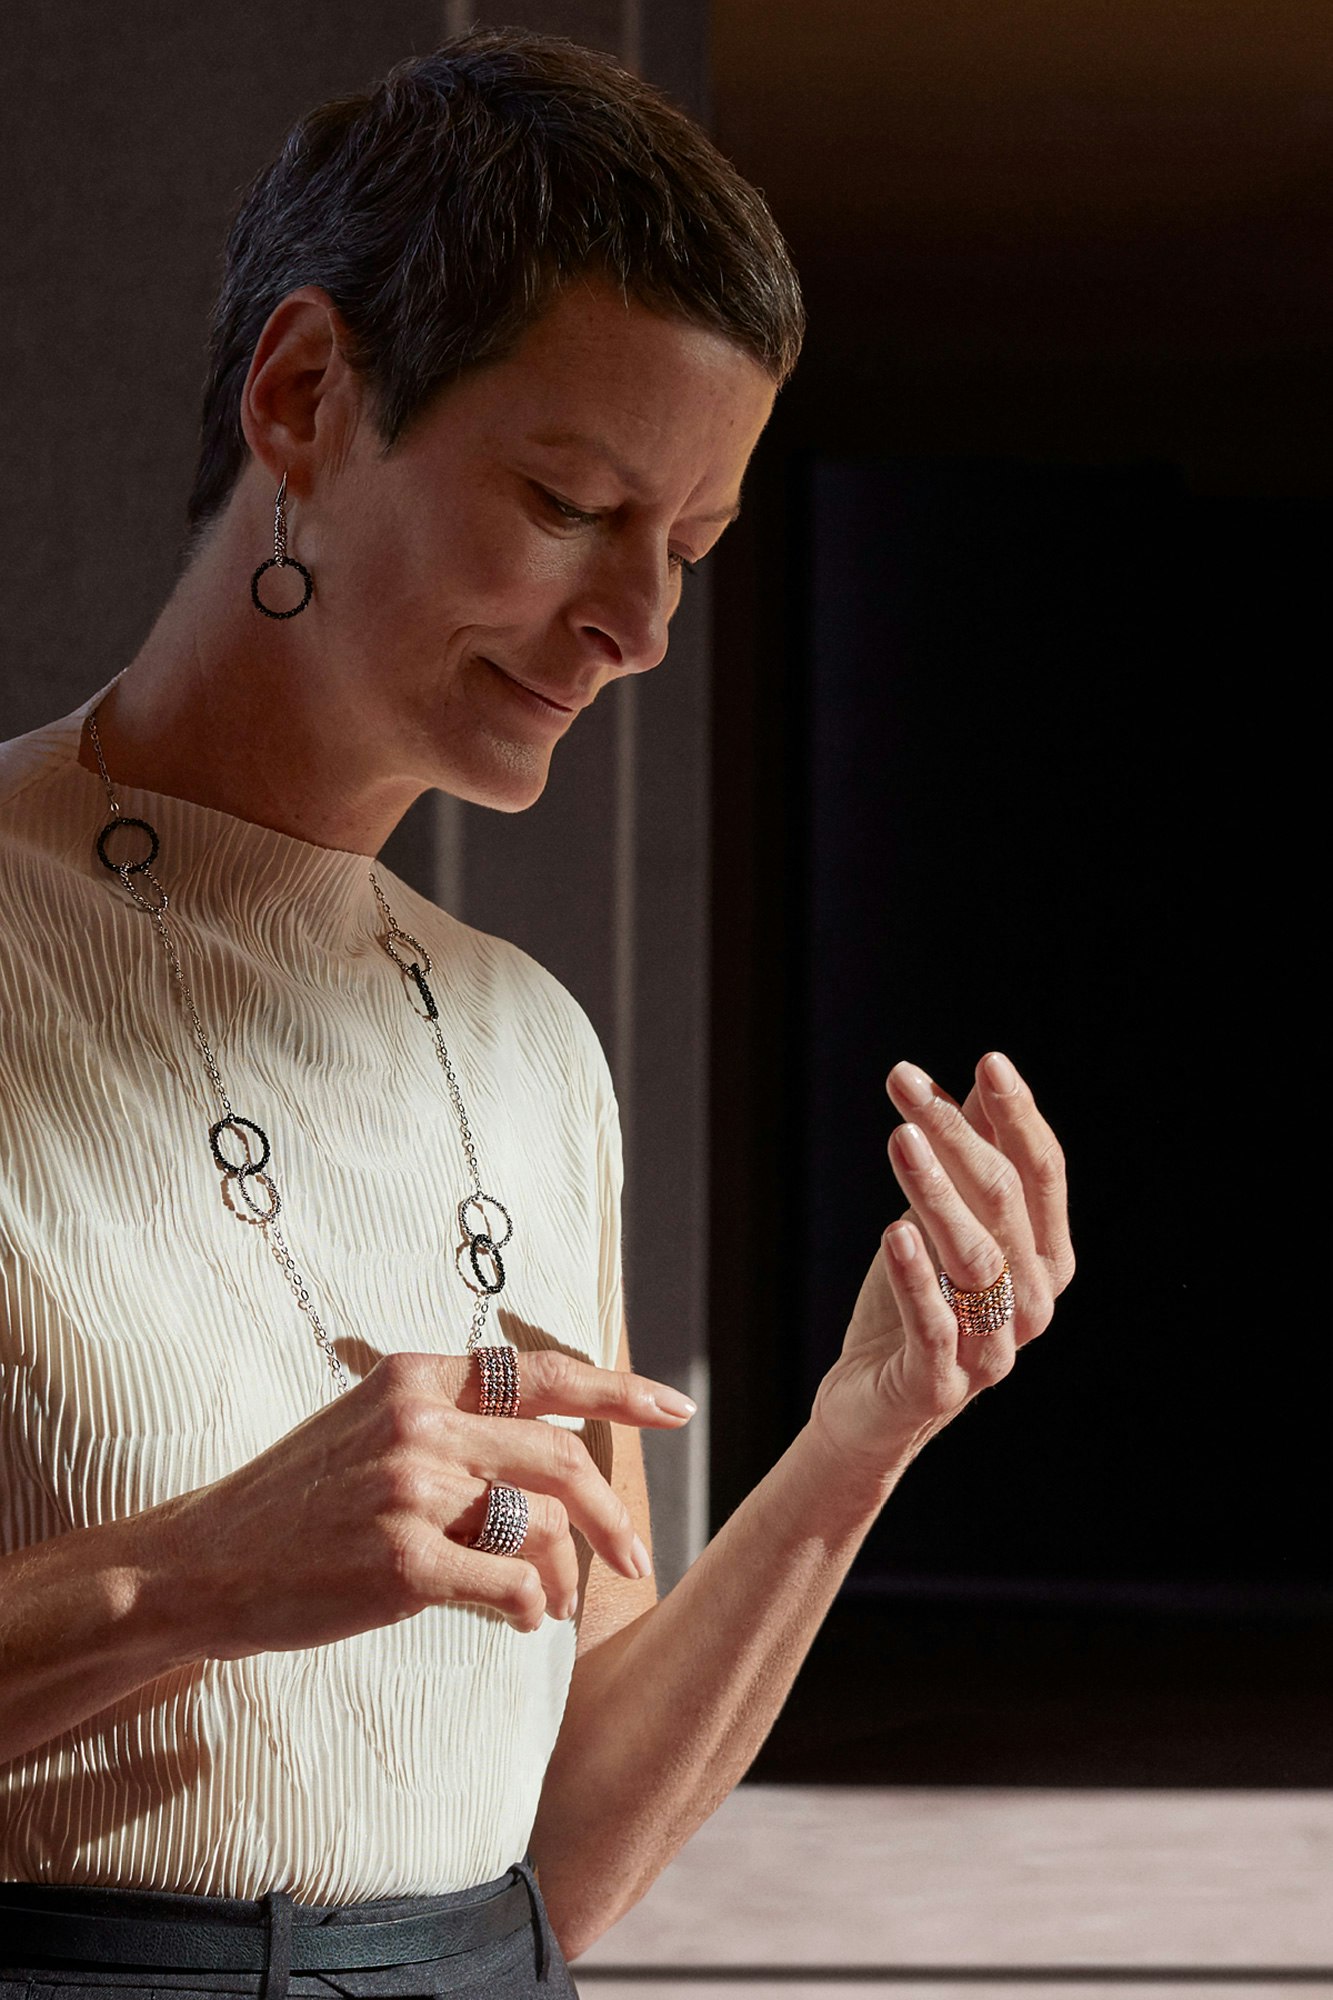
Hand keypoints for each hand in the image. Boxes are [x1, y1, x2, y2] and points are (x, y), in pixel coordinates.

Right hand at [137, 1349, 694, 1658]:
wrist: (206, 1563)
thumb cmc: (298, 1501)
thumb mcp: (368, 1426)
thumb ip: (451, 1422)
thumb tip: (553, 1454)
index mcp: (417, 1378)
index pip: (542, 1373)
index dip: (620, 1389)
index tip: (676, 1408)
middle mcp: (420, 1424)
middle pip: (559, 1459)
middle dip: (612, 1514)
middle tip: (636, 1555)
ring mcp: (410, 1491)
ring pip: (538, 1527)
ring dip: (560, 1576)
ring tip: (547, 1603)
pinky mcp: (402, 1562)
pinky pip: (507, 1583)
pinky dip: (527, 1607)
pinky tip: (518, 1619)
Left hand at [809, 1051, 1073, 1486]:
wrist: (870, 1406)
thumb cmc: (914, 1304)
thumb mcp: (943, 1224)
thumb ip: (970, 1161)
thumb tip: (983, 1078)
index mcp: (1044, 1257)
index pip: (1043, 1174)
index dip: (1018, 1117)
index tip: (988, 1061)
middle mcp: (1033, 1302)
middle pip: (1004, 1203)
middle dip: (957, 1136)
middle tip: (905, 1083)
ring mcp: (994, 1348)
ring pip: (975, 1258)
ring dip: (936, 1193)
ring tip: (900, 1138)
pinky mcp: (943, 1385)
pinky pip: (935, 1326)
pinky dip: (916, 1279)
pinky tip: (893, 1232)